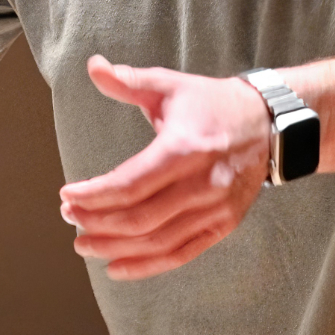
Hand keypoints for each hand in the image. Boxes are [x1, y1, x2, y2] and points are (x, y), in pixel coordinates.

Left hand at [60, 56, 270, 280]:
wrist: (268, 123)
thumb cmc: (210, 103)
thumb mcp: (170, 85)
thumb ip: (129, 80)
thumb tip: (94, 66)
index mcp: (185, 147)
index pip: (131, 183)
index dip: (94, 195)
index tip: (66, 195)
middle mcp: (203, 183)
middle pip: (140, 217)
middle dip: (97, 221)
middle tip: (68, 216)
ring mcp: (216, 208)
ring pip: (157, 241)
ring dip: (115, 247)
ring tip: (83, 242)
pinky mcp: (224, 224)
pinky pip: (181, 254)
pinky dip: (147, 266)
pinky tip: (116, 267)